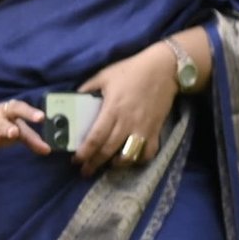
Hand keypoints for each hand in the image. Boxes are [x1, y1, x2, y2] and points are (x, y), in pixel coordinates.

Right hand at [0, 99, 50, 165]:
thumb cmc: (1, 125)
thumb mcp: (17, 129)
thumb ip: (32, 139)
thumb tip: (47, 150)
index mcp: (7, 112)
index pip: (19, 108)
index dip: (30, 113)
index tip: (41, 117)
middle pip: (1, 123)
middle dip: (7, 127)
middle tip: (14, 132)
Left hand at [75, 42, 179, 174]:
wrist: (164, 69)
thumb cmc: (132, 71)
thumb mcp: (104, 76)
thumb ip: (88, 88)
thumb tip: (74, 99)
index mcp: (112, 109)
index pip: (96, 137)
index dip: (85, 152)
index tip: (76, 160)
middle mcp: (127, 122)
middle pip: (108, 150)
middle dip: (95, 163)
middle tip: (85, 171)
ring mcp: (143, 128)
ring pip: (128, 155)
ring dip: (116, 164)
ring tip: (107, 166)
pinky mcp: (156, 130)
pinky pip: (148, 152)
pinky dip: (139, 159)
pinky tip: (130, 159)